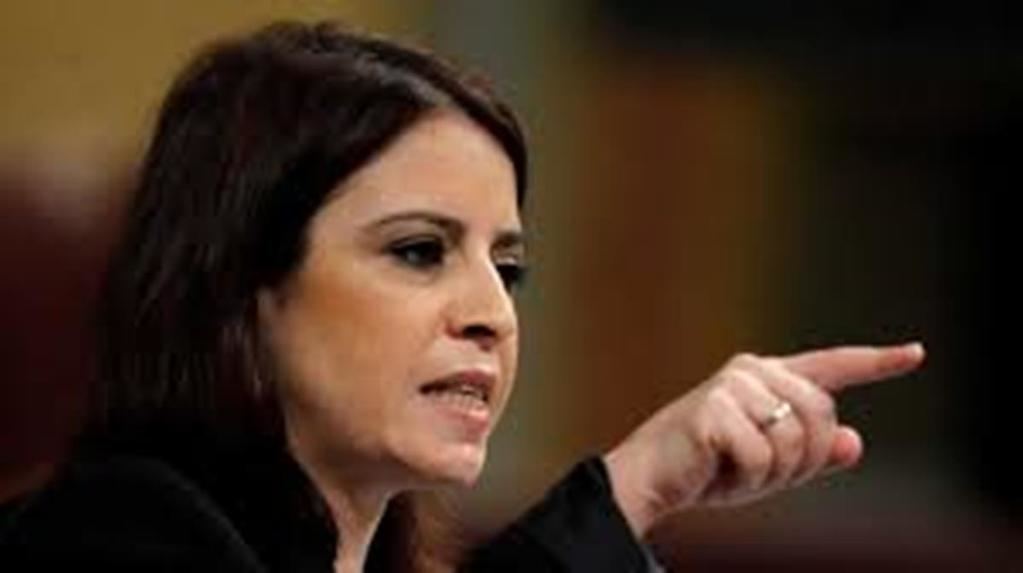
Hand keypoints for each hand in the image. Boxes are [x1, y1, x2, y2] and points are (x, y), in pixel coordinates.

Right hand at [603, 343, 924, 537]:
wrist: (651, 478)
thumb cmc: (709, 469)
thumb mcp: (771, 466)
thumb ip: (812, 453)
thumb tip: (853, 442)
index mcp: (767, 376)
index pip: (831, 367)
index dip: (877, 363)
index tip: (915, 354)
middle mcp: (752, 370)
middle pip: (822, 414)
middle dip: (803, 458)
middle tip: (763, 473)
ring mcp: (732, 385)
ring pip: (796, 439)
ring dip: (775, 473)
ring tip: (737, 470)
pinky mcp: (715, 407)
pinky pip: (764, 456)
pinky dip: (749, 479)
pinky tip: (718, 470)